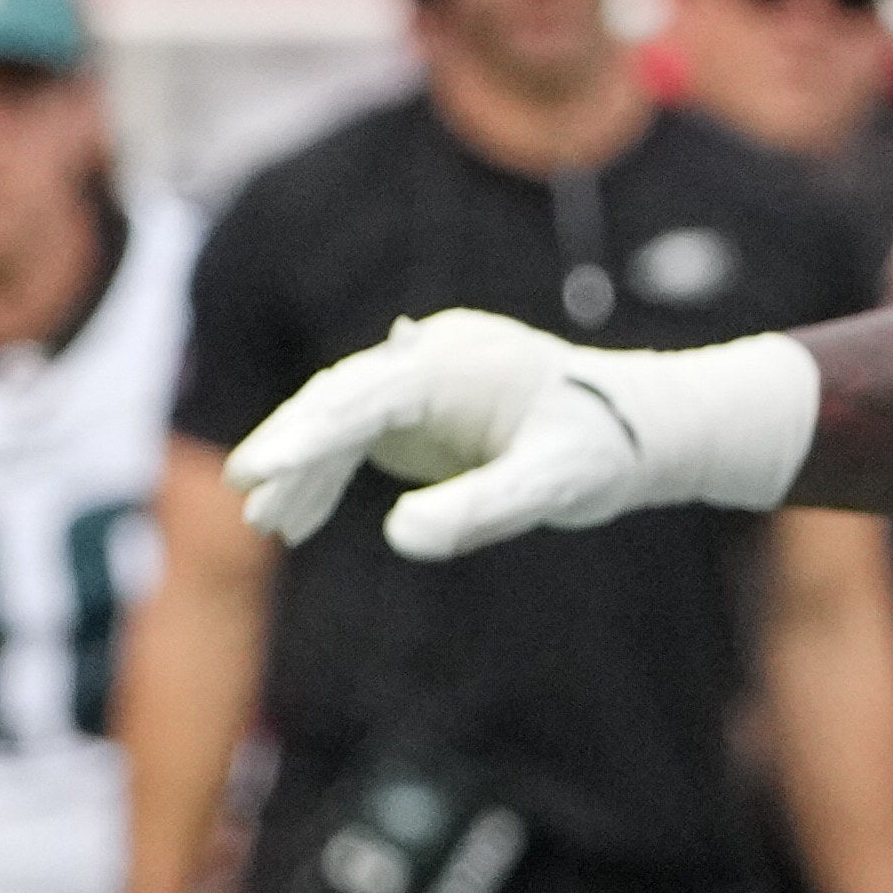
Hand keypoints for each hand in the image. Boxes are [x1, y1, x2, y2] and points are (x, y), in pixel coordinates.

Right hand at [221, 311, 820, 561]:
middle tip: (249, 498)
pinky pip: (358, 435)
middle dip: (290, 449)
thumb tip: (400, 537)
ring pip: (340, 416)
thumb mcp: (554, 487)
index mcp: (454, 362)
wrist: (642, 425)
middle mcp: (430, 356)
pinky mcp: (421, 405)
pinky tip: (300, 521)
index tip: (258, 472)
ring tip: (270, 524)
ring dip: (302, 468)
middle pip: (337, 399)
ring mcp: (422, 377)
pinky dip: (328, 474)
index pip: (362, 399)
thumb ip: (481, 508)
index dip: (305, 437)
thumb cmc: (605, 451)